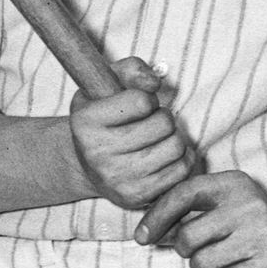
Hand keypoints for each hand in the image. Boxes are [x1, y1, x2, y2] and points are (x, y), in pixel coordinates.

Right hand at [68, 57, 194, 209]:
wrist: (87, 164)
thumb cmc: (103, 118)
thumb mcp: (106, 85)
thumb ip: (131, 70)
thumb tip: (154, 82)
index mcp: (86, 122)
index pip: (142, 101)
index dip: (147, 98)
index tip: (138, 104)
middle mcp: (97, 153)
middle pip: (164, 124)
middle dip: (163, 117)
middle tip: (150, 122)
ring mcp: (116, 179)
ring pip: (175, 147)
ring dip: (173, 137)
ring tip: (157, 138)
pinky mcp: (135, 197)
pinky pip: (180, 171)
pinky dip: (180, 158)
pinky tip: (163, 155)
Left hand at [135, 170, 266, 267]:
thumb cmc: (244, 223)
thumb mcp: (221, 203)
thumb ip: (186, 211)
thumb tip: (144, 232)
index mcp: (234, 184)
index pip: (184, 193)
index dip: (158, 215)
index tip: (142, 236)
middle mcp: (250, 205)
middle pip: (187, 237)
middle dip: (187, 251)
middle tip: (202, 250)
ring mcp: (264, 234)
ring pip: (201, 264)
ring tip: (221, 262)